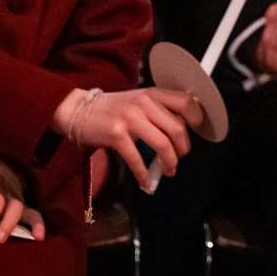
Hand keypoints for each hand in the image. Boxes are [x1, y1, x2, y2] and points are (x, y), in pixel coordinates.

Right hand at [53, 87, 203, 182]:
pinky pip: (137, 159)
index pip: (185, 102)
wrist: (79, 110)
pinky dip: (144, 174)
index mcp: (152, 94)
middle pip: (178, 128)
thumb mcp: (138, 100)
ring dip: (170, 162)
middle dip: (183, 149)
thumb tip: (182, 130)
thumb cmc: (112, 109)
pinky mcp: (116, 134)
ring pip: (163, 144)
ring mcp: (130, 118)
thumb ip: (158, 110)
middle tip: (180, 157)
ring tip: (169, 170)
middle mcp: (143, 103)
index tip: (198, 132)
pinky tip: (146, 181)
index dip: (197, 118)